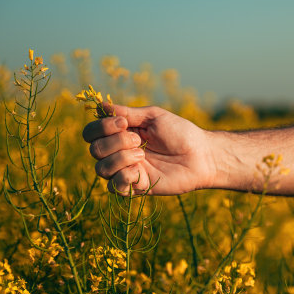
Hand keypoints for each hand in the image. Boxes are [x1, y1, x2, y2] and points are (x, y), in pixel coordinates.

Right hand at [82, 104, 216, 194]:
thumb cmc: (181, 133)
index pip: (91, 133)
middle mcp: (120, 153)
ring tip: (142, 154)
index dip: (100, 127)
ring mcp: (127, 172)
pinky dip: (124, 176)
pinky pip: (115, 187)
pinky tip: (140, 170)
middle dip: (114, 141)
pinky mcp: (136, 188)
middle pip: (94, 150)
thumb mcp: (153, 116)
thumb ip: (127, 113)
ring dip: (120, 158)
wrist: (201, 155)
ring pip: (101, 169)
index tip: (123, 123)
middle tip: (138, 140)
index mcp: (121, 134)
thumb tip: (101, 105)